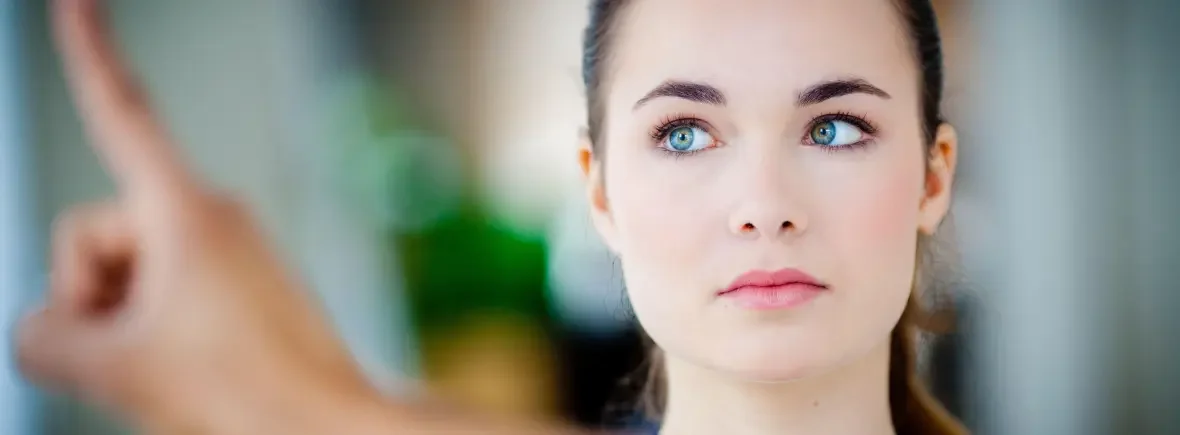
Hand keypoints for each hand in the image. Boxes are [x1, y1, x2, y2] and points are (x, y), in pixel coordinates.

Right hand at [15, 0, 375, 432]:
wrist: (328, 426)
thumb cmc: (238, 390)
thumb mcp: (110, 366)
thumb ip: (43, 336)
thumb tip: (43, 329)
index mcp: (185, 208)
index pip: (120, 113)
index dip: (88, 51)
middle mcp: (211, 215)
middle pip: (91, 236)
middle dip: (91, 297)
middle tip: (141, 354)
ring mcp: (229, 252)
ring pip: (124, 278)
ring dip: (123, 325)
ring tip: (177, 371)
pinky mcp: (241, 286)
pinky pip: (162, 298)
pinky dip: (154, 334)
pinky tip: (190, 375)